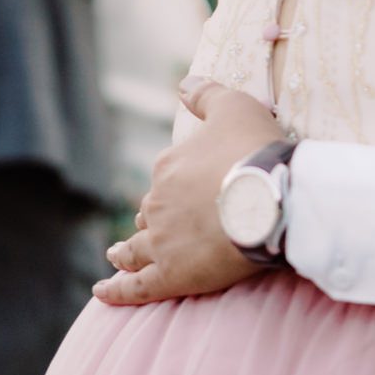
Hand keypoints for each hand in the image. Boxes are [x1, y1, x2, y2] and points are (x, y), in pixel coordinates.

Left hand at [92, 78, 284, 305]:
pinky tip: (101, 292)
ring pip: (135, 249)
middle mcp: (157, 203)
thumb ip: (206, 94)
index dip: (179, 182)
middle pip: (150, 212)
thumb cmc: (256, 150)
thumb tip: (183, 83)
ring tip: (115, 255)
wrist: (272, 197)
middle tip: (159, 227)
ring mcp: (161, 241)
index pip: (166, 176)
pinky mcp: (172, 275)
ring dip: (124, 251)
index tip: (196, 187)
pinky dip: (116, 291)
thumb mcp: (235, 106)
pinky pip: (136, 288)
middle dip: (153, 218)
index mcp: (168, 166)